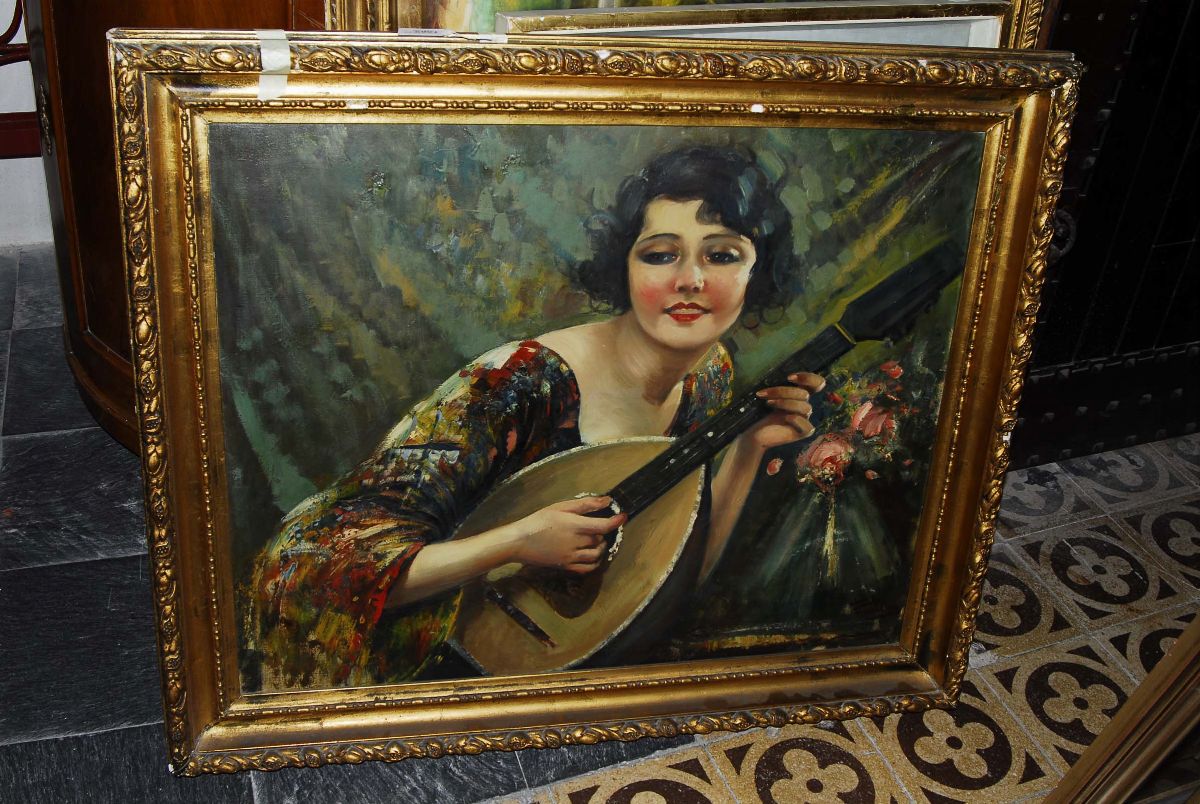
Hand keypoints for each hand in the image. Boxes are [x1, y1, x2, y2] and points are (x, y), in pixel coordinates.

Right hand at [510, 496, 626, 573]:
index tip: (623, 517)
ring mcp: (571, 557)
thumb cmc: (538, 521)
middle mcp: (575, 543)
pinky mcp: (566, 567)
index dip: (616, 521)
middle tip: (597, 527)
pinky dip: (594, 563)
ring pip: (596, 555)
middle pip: (599, 540)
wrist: (519, 541)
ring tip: (595, 541)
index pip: (603, 526)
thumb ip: (585, 504)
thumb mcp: (560, 507)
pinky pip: (587, 569)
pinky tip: (592, 556)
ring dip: (600, 548)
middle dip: (601, 533)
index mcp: (574, 526)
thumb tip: (607, 500)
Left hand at [744, 372, 825, 449]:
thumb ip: (776, 384)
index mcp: (800, 395)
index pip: (817, 383)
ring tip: (768, 403)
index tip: (789, 377)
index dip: (808, 378)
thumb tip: (775, 370)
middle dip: (782, 391)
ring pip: (805, 407)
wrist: (754, 433)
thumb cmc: (760, 413)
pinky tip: (786, 418)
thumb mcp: (768, 396)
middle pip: (804, 394)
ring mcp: (804, 420)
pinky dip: (798, 420)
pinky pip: (808, 427)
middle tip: (762, 393)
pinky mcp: (801, 433)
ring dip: (785, 403)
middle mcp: (804, 407)